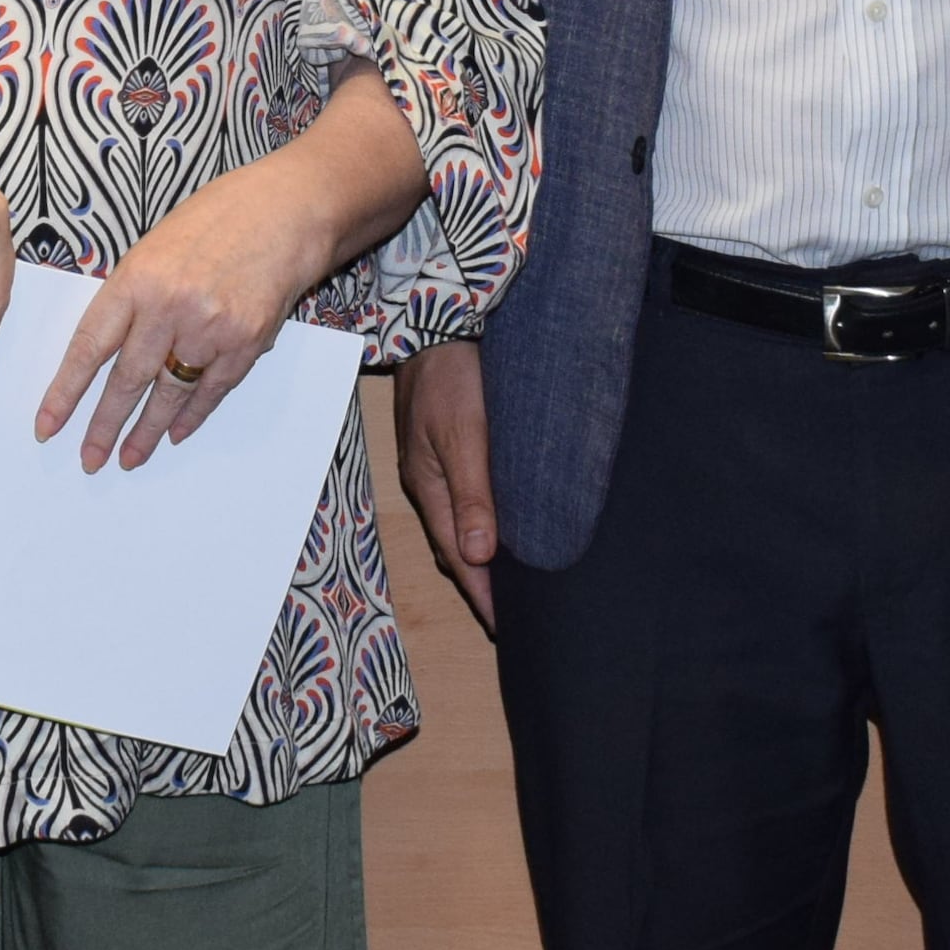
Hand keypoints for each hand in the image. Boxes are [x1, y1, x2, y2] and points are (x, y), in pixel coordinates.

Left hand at [43, 158, 343, 468]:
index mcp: (136, 278)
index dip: (66, 392)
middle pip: (127, 380)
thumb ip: (130, 297)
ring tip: (129, 457)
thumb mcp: (153, 247)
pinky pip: (210, 390)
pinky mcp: (246, 342)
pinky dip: (191, 415)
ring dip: (147, 431)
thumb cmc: (216, 221)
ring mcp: (210, 327)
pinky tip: (174, 432)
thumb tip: (106, 348)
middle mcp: (170, 307)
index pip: (90, 347)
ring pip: (168, 393)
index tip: (49, 425)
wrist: (284, 211)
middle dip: (104, 425)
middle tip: (89, 459)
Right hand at [394, 341, 499, 630]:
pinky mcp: (451, 449)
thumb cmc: (449, 375)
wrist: (434, 320)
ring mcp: (438, 467)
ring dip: (487, 558)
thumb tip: (481, 556)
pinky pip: (470, 501)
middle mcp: (431, 485)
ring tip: (516, 585)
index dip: (484, 595)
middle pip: (459, 549)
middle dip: (485, 585)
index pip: (460, 558)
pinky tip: (508, 528)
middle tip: (519, 618)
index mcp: (430, 488)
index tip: (510, 629)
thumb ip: (473, 493)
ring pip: (465, 526)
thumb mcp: (463, 433)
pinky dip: (488, 525)